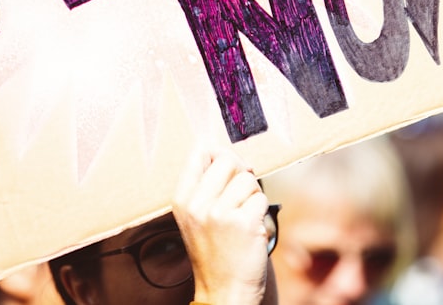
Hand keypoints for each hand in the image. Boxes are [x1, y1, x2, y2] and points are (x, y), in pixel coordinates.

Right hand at [172, 147, 273, 304]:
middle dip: (241, 174)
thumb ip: (209, 186)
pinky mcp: (243, 222)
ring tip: (243, 217)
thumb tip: (241, 161)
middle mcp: (197, 204)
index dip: (219, 154)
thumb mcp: (197, 217)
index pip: (199, 152)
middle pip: (228, 160)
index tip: (228, 170)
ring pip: (248, 179)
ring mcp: (219, 213)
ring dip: (252, 195)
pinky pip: (261, 198)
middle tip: (240, 197)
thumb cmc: (216, 252)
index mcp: (182, 199)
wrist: (224, 291)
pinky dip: (261, 212)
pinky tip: (251, 229)